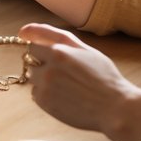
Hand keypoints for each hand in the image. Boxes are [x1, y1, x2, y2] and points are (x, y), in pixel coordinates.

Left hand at [19, 23, 140, 134]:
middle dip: (43, 65)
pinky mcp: (45, 104)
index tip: (45, 55)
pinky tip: (65, 97)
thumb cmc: (104, 77)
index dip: (43, 51)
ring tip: (67, 87)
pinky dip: (46, 95)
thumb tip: (24, 32)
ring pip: (33, 78)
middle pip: (31, 62)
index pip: (33, 45)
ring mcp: (45, 87)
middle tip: (66, 74)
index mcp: (58, 51)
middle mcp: (48, 68)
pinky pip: (36, 94)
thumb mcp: (85, 50)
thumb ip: (55, 36)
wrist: (116, 109)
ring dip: (44, 80)